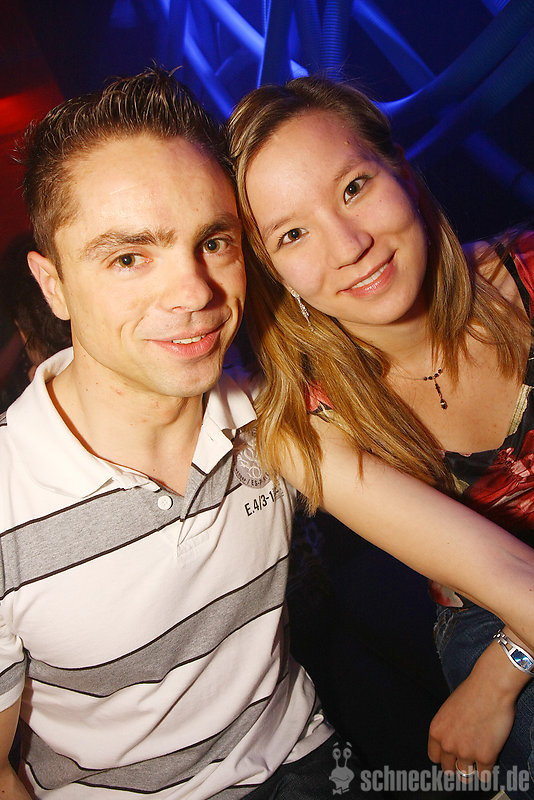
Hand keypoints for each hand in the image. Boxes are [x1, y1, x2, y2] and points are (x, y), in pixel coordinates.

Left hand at [428, 640, 528, 777]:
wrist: (490, 687)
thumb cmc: (472, 692)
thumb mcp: (449, 709)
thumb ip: (448, 729)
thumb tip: (452, 742)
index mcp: (436, 731)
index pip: (434, 757)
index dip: (444, 758)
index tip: (451, 758)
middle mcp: (447, 745)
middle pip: (448, 769)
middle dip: (457, 766)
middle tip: (466, 761)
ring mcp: (466, 753)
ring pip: (465, 775)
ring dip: (472, 769)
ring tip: (478, 760)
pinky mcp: (484, 757)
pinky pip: (484, 774)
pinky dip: (487, 769)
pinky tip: (490, 758)